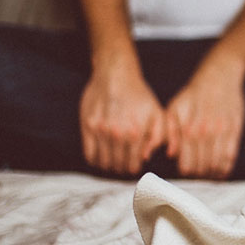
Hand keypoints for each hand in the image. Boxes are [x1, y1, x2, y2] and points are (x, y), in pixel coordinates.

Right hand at [79, 60, 164, 175]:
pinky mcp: (87, 127)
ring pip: (103, 163)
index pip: (132, 165)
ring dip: (109, 165)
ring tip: (113, 160)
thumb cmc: (138, 94)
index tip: (133, 166)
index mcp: (136, 133)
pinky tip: (100, 156)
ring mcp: (100, 131)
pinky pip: (88, 154)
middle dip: (122, 168)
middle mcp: (117, 135)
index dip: (134, 168)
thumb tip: (147, 156)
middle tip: (123, 164)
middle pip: (117, 166)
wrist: (116, 75)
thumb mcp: (156, 113)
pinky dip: (94, 160)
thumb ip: (158, 136)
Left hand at [165, 52, 244, 178]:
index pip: (186, 165)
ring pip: (217, 165)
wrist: (220, 75)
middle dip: (197, 177)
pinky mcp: (235, 131)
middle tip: (195, 176)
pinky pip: (231, 157)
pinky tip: (221, 170)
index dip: (184, 174)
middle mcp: (206, 134)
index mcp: (189, 129)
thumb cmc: (194, 92)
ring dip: (211, 175)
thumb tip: (170, 154)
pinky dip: (226, 168)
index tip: (184, 173)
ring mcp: (223, 133)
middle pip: (202, 169)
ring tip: (207, 175)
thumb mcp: (176, 108)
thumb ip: (171, 132)